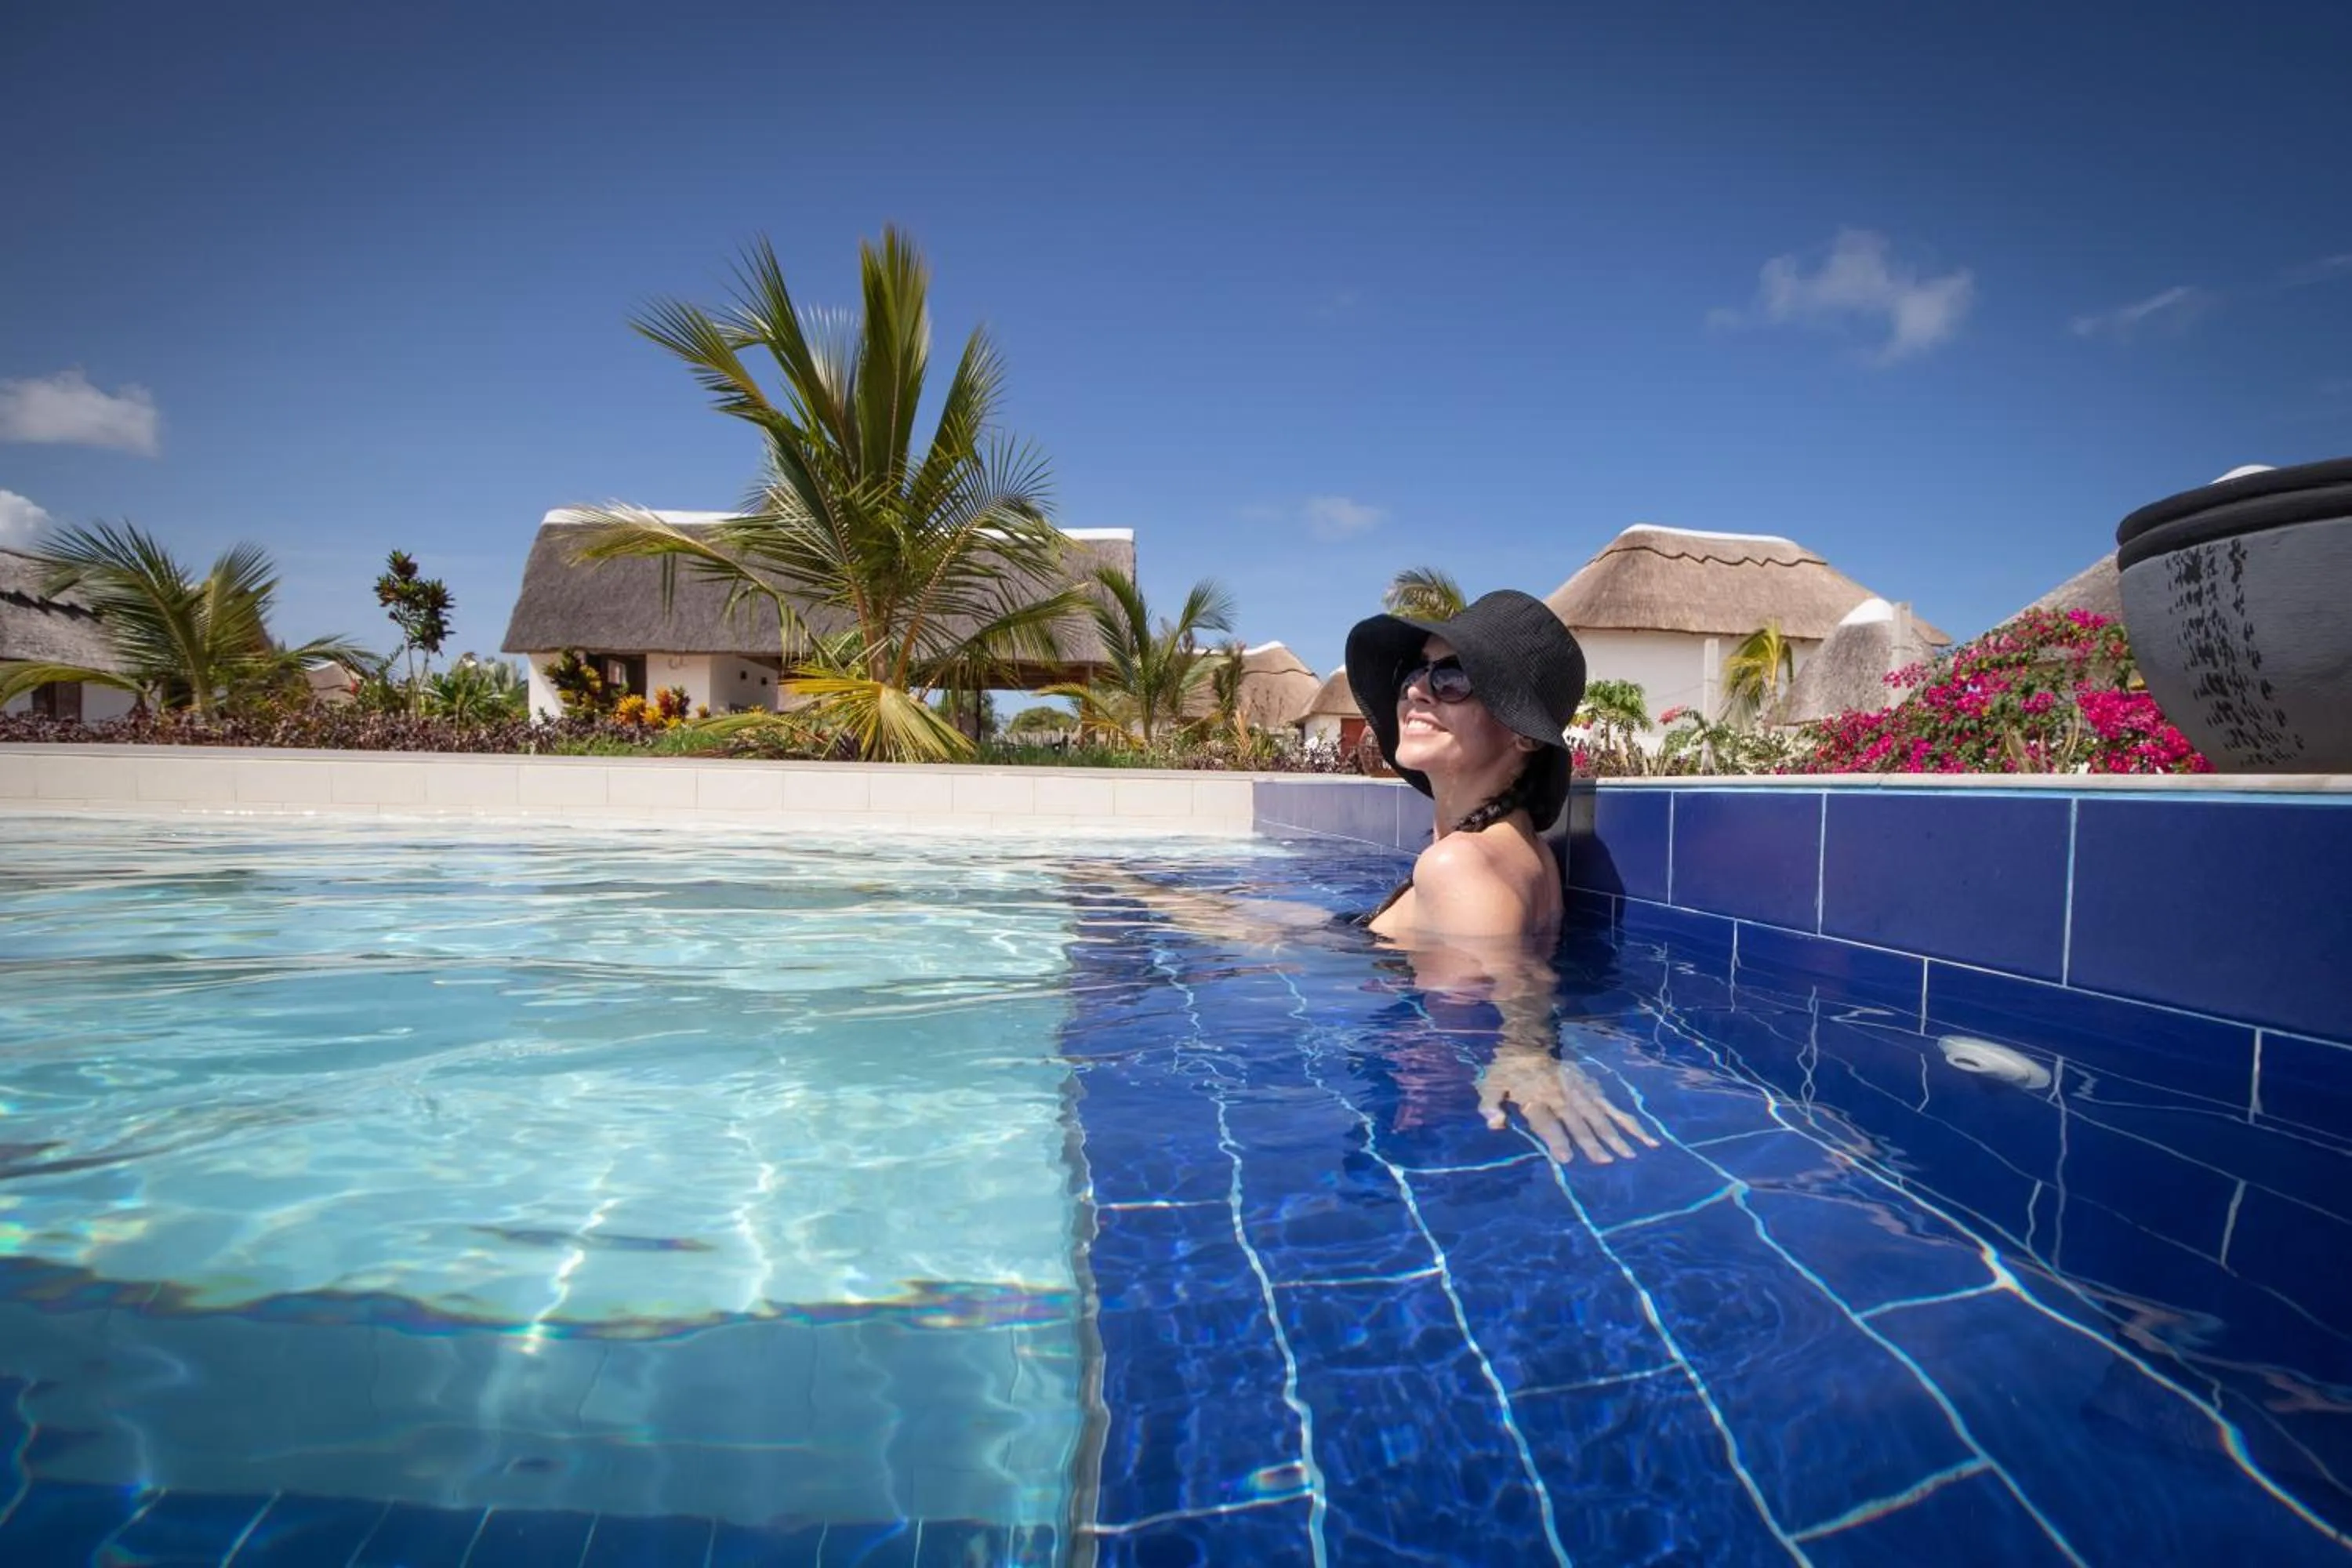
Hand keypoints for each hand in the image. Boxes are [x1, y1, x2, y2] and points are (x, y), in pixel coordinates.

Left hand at [1478, 1052, 1659, 1163]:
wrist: (1530, 1040)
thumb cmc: (1508, 1068)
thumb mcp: (1490, 1083)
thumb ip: (1489, 1104)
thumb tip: (1495, 1124)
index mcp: (1536, 1100)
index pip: (1547, 1123)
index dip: (1556, 1139)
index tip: (1567, 1157)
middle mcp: (1561, 1098)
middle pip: (1578, 1123)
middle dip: (1591, 1142)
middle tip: (1604, 1161)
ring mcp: (1581, 1094)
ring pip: (1600, 1117)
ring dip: (1615, 1136)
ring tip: (1630, 1155)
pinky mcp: (1594, 1090)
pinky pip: (1614, 1108)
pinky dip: (1630, 1122)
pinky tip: (1645, 1136)